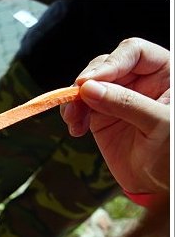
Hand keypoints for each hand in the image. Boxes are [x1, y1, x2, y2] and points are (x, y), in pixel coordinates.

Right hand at [61, 38, 169, 195]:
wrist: (160, 184)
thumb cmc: (172, 153)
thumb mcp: (159, 124)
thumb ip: (126, 103)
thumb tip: (87, 88)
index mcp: (165, 73)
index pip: (135, 52)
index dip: (111, 63)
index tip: (89, 82)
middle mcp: (140, 81)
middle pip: (106, 65)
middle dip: (88, 82)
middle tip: (77, 100)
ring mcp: (119, 98)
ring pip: (88, 85)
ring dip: (75, 100)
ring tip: (73, 120)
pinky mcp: (102, 116)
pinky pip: (80, 106)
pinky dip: (72, 115)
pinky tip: (75, 129)